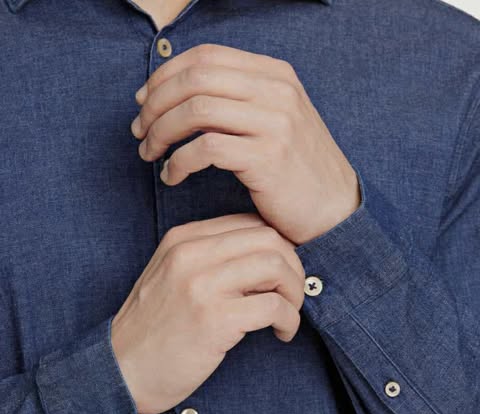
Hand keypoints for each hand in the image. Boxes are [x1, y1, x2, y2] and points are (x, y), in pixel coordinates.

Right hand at [111, 214, 304, 413]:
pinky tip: (281, 333)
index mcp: (181, 240)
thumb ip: (208, 262)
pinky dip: (289, 320)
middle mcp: (191, 255)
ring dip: (294, 293)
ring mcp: (201, 285)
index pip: (249, 223)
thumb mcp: (170, 279)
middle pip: (269, 239)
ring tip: (288, 315)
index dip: (278, 248)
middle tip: (292, 295)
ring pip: (276, 266)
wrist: (122, 372)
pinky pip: (273, 307)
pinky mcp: (214, 319)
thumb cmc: (152, 332)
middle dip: (294, 266)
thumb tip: (264, 261)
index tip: (282, 275)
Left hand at [130, 44, 360, 245]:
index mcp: (275, 74)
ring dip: (161, 133)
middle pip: (195, 79)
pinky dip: (178, 162)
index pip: (206, 56)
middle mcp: (276, 91)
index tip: (143, 101)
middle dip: (155, 104)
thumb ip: (238, 100)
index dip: (165, 75)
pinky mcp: (267, 158)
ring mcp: (274, 123)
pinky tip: (172, 177)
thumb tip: (180, 93)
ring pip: (196, 111)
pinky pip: (206, 149)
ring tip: (149, 154)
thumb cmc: (296, 171)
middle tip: (139, 131)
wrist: (335, 209)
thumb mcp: (275, 121)